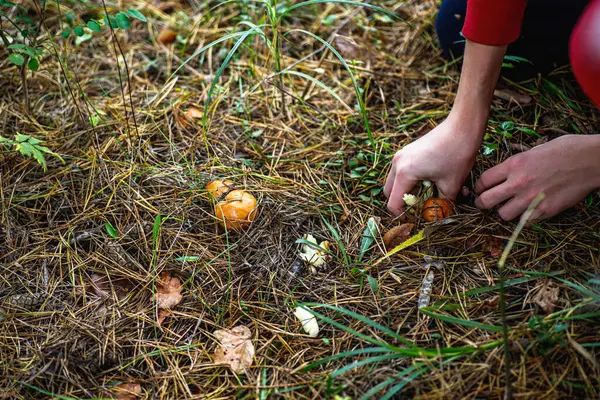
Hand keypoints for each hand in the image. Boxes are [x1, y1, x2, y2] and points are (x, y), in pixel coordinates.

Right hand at [384, 116, 482, 214]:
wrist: (462, 126)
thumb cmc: (457, 154)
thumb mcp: (451, 185)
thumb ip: (441, 205)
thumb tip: (437, 216)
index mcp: (404, 173)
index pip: (393, 204)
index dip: (403, 216)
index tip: (416, 219)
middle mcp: (397, 163)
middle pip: (389, 193)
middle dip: (402, 203)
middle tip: (420, 207)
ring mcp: (401, 155)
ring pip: (394, 182)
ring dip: (407, 191)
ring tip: (427, 193)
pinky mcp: (407, 151)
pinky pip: (402, 171)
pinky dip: (410, 180)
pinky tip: (429, 179)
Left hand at [475, 135, 599, 220]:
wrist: (591, 160)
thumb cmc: (566, 150)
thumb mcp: (534, 150)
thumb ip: (517, 163)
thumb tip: (505, 172)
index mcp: (514, 164)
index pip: (483, 181)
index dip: (479, 187)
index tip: (481, 190)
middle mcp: (518, 183)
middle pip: (485, 201)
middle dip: (482, 203)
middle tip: (484, 204)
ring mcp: (531, 199)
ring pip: (502, 215)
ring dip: (504, 212)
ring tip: (510, 207)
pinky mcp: (545, 211)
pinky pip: (524, 222)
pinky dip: (524, 218)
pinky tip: (529, 211)